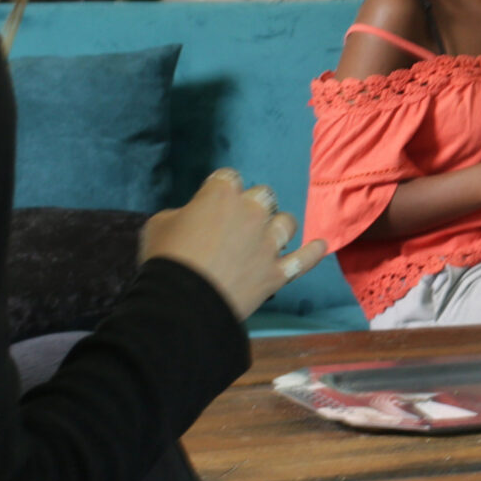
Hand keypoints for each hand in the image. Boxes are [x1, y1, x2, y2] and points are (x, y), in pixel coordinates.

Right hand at [142, 170, 325, 320]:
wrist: (182, 302)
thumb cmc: (165, 259)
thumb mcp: (159, 225)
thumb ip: (182, 214)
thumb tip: (192, 219)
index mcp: (222, 195)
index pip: (228, 178)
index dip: (221, 189)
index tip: (214, 202)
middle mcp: (252, 213)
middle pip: (263, 196)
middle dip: (253, 205)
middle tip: (238, 222)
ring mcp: (268, 243)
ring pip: (286, 223)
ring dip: (277, 226)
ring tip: (269, 235)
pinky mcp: (277, 272)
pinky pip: (304, 260)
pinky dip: (313, 253)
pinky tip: (320, 246)